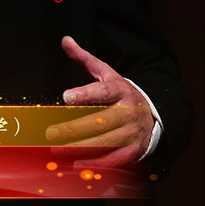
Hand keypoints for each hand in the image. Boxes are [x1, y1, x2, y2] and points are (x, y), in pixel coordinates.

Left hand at [44, 35, 154, 167]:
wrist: (153, 115)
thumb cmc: (121, 94)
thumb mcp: (106, 73)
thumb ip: (85, 59)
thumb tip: (65, 40)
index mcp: (120, 90)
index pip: (102, 91)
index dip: (85, 94)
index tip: (66, 96)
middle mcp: (128, 112)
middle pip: (99, 121)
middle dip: (73, 129)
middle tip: (51, 133)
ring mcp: (132, 133)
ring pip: (105, 142)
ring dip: (80, 149)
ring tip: (57, 150)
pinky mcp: (133, 151)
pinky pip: (113, 159)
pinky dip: (95, 164)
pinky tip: (76, 164)